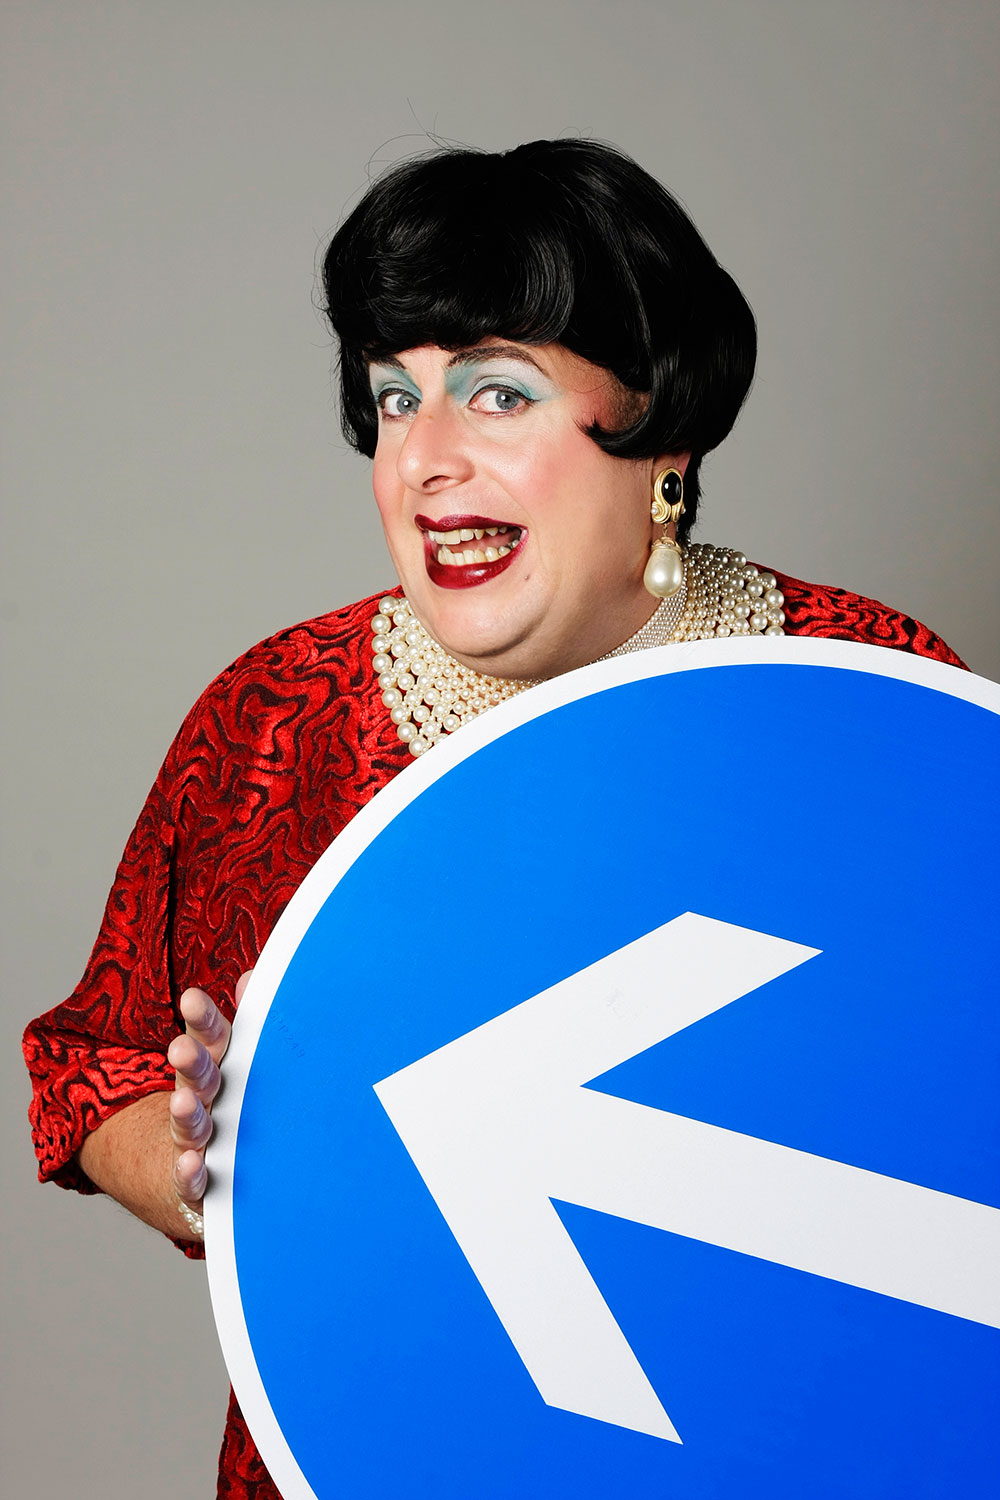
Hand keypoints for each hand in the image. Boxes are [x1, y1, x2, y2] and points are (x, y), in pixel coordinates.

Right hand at [166, 972, 248, 1216]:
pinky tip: (190, 1163)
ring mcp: (197, 1141)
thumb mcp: (242, 1061)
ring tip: (182, 1102)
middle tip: (181, 1049)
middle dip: (190, 1062)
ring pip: (191, 1124)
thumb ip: (251, 1023)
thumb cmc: (236, 1106)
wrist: (211, 1174)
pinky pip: (191, 1178)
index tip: (192, 999)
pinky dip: (189, 1171)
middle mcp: (203, 1100)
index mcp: (218, 1066)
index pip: (209, 1037)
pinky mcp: (196, 1182)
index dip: (202, 1020)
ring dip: (186, 1113)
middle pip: (197, 1076)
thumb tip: (254, 977)